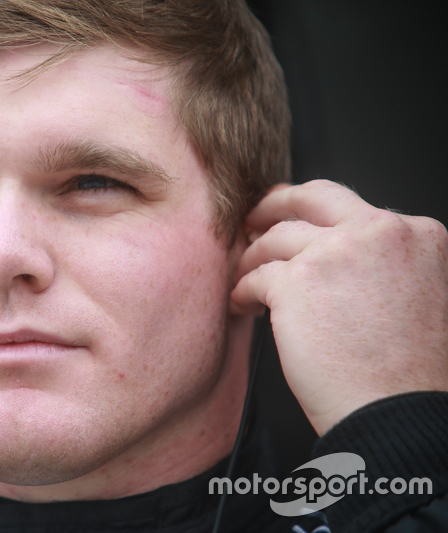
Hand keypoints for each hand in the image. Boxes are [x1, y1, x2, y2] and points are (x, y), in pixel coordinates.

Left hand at [231, 179, 447, 434]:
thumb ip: (385, 263)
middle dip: (273, 205)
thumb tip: (332, 252)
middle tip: (252, 220)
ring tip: (243, 280)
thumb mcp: (421, 296)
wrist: (396, 414)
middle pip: (310, 198)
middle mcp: (379, 233)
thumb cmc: (409, 375)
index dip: (315, 216)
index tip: (294, 221)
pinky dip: (242, 291)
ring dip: (252, 259)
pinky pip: (254, 276)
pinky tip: (242, 305)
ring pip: (274, 239)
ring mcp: (335, 253)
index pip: (352, 207)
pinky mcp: (296, 282)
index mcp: (419, 235)